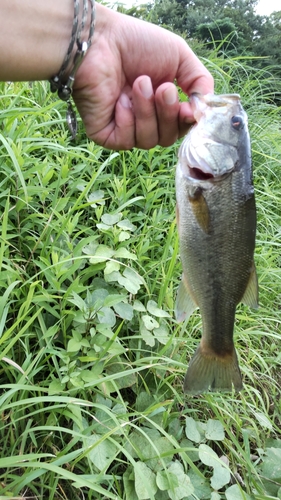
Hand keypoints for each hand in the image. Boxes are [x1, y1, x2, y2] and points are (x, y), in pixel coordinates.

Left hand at [73, 4, 213, 149]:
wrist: (98, 40)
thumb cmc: (136, 43)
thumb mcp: (179, 56)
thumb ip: (200, 81)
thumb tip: (204, 111)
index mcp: (161, 104)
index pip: (181, 127)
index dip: (187, 122)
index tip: (189, 108)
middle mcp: (144, 119)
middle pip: (167, 138)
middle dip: (167, 114)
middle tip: (161, 88)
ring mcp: (124, 129)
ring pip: (149, 141)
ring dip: (147, 112)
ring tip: (137, 84)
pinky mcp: (105, 135)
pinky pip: (127, 142)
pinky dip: (128, 120)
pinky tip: (119, 100)